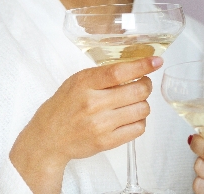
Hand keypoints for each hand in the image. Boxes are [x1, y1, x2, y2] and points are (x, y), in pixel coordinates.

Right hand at [10, 56, 162, 193]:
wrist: (47, 138)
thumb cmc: (65, 105)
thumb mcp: (79, 81)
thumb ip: (104, 74)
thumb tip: (138, 65)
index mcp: (85, 84)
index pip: (120, 72)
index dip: (142, 65)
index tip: (156, 61)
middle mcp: (94, 104)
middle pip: (138, 91)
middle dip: (146, 85)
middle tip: (142, 84)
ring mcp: (101, 125)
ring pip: (143, 109)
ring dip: (143, 104)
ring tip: (133, 102)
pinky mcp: (107, 142)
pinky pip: (139, 128)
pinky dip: (139, 121)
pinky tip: (130, 117)